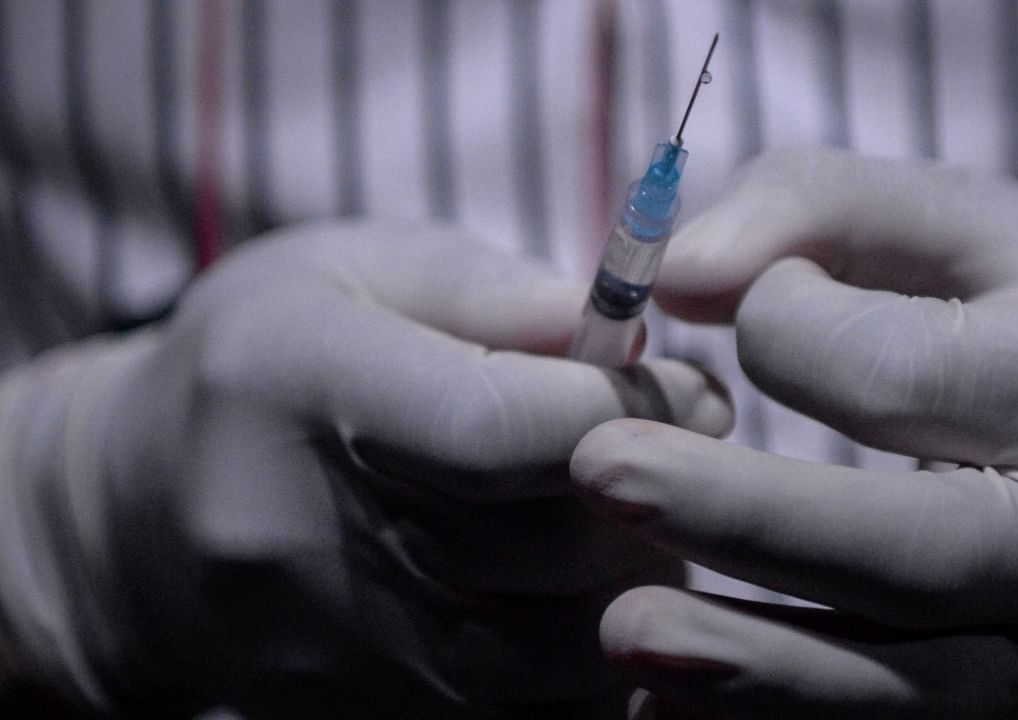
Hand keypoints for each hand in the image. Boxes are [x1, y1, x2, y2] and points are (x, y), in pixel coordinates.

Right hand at [0, 220, 731, 716]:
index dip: (628, 405)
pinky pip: (530, 718)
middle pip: (548, 549)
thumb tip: (628, 330)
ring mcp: (330, 652)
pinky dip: (592, 662)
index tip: (690, 387)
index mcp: (297, 387)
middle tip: (684, 448)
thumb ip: (487, 288)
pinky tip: (586, 592)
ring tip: (636, 520)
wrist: (129, 523)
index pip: (501, 428)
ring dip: (638, 586)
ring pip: (558, 655)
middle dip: (656, 495)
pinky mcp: (360, 719)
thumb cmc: (260, 363)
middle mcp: (303, 538)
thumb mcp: (350, 270)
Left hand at [570, 149, 1017, 717]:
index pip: (907, 372)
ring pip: (905, 687)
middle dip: (747, 518)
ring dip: (752, 667)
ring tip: (621, 631)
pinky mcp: (1013, 716)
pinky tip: (664, 713)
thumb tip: (677, 273)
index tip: (761, 300)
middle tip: (601, 471)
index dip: (790, 327)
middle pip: (913, 550)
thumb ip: (829, 209)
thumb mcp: (983, 229)